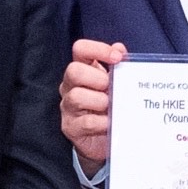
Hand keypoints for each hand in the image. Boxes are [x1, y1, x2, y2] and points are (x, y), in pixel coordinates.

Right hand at [59, 38, 127, 165]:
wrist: (104, 140)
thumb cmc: (109, 107)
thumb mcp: (116, 84)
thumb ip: (118, 65)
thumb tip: (119, 48)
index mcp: (82, 70)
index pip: (80, 49)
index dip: (98, 49)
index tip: (117, 58)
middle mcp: (70, 86)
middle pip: (73, 71)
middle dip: (97, 78)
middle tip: (111, 88)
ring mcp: (68, 107)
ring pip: (76, 96)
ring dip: (99, 101)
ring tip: (112, 107)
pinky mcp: (71, 127)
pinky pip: (86, 122)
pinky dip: (103, 122)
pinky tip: (112, 123)